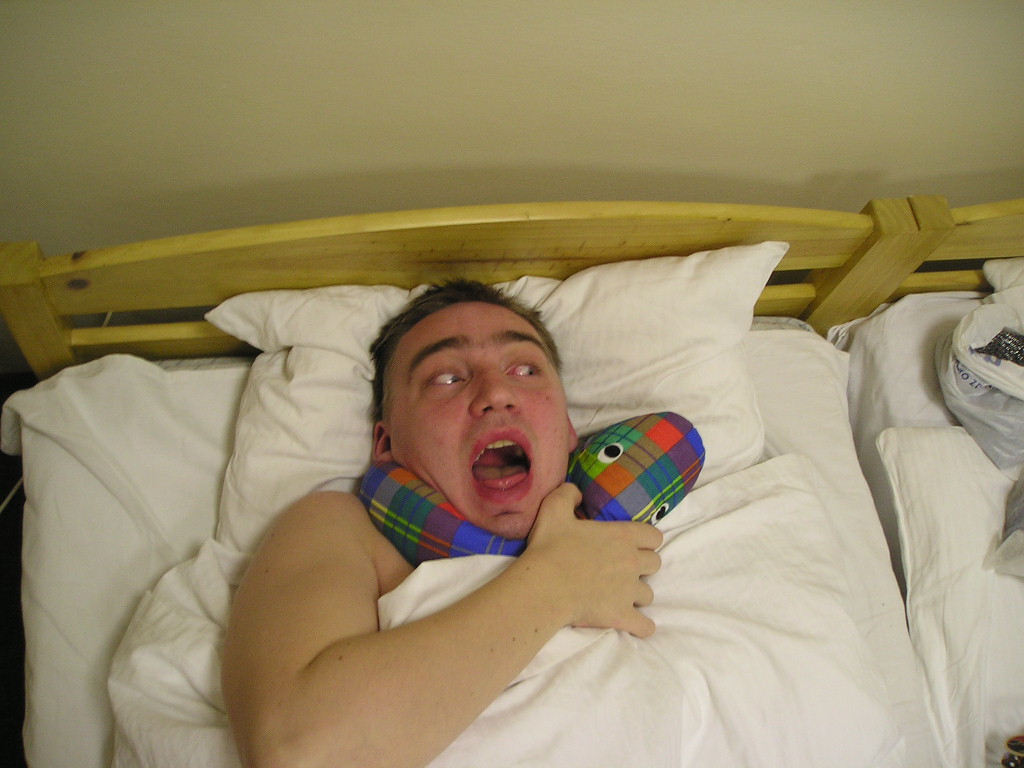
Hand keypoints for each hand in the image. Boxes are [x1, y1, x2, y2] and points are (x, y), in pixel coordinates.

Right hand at [522, 483, 662, 636]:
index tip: (631, 545)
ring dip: (637, 595)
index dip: (645, 541)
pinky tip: (633, 623)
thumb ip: (568, 494)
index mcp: (623, 537)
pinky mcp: (622, 616)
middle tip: (622, 569)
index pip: (654, 537)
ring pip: (648, 594)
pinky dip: (641, 626)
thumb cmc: (550, 547)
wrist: (544, 587)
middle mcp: (633, 563)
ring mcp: (629, 592)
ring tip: (619, 595)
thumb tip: (578, 491)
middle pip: (655, 564)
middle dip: (642, 567)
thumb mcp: (554, 509)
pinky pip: (645, 626)